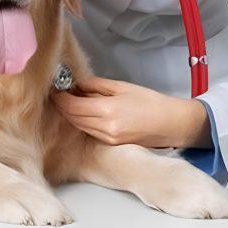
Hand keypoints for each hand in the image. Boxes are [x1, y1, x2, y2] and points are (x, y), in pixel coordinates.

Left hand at [50, 75, 208, 147]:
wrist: (172, 123)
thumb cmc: (151, 102)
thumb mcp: (122, 87)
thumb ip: (96, 85)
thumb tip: (77, 83)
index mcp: (107, 111)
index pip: (72, 106)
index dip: (60, 97)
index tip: (55, 87)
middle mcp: (105, 128)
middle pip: (72, 117)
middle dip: (62, 105)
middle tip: (59, 91)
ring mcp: (108, 139)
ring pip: (79, 125)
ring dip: (71, 113)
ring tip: (70, 99)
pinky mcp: (111, 144)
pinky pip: (90, 131)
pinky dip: (82, 121)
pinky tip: (84, 111)